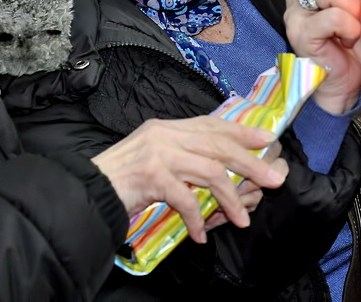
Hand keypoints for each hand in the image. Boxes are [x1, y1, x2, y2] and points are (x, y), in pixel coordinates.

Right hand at [91, 117, 286, 243]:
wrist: (86, 192)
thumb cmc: (120, 181)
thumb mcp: (152, 159)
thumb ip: (180, 157)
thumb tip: (218, 171)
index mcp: (165, 128)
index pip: (210, 124)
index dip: (241, 131)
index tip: (267, 139)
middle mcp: (163, 134)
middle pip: (217, 144)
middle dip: (250, 162)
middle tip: (274, 179)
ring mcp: (157, 153)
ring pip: (209, 170)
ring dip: (230, 197)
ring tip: (241, 219)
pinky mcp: (150, 175)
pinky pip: (185, 199)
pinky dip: (196, 220)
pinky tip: (200, 235)